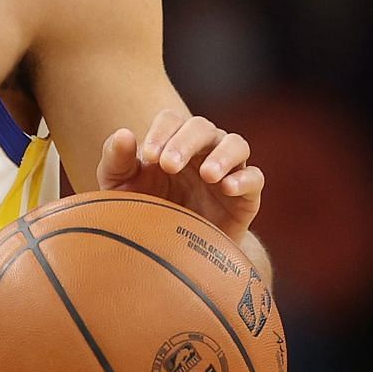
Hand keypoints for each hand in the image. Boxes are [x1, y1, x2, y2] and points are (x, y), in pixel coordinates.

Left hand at [96, 111, 261, 244]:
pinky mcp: (245, 196)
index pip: (171, 119)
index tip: (149, 157)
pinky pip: (255, 178)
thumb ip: (116, 160)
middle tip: (169, 166)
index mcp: (171, 141)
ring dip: (223, 154)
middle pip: (202, 127)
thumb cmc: (142, 209)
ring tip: (207, 174)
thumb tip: (124, 134)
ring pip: (237, 144)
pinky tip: (227, 188)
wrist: (170, 252)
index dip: (161, 132)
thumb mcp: (120, 186)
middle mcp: (202, 150)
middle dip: (185, 142)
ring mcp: (226, 170)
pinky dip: (244, 179)